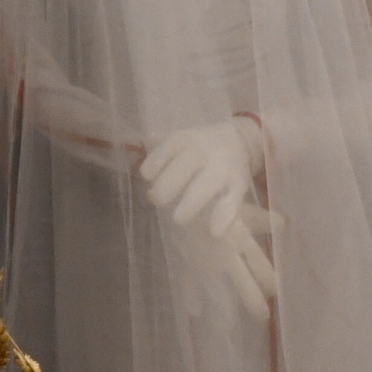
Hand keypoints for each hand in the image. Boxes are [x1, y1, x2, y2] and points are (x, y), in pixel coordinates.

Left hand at [139, 117, 261, 237]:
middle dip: (167, 186)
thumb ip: (158, 145)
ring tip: (178, 219)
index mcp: (184, 139)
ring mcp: (222, 169)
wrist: (238, 141)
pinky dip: (223, 218)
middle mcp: (202, 152)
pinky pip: (231, 202)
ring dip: (190, 204)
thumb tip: (132, 147)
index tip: (146, 176)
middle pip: (183, 168)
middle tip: (156, 200)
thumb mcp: (179, 138)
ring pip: (205, 186)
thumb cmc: (198, 145)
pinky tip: (214, 232)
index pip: (167, 148)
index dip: (155, 162)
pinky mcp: (239, 186)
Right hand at [171, 203, 278, 320]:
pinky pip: (187, 285)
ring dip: (224, 311)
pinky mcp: (183, 262)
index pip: (263, 270)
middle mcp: (224, 257)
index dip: (273, 283)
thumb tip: (284, 224)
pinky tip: (194, 310)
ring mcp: (203, 263)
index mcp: (240, 240)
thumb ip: (260, 218)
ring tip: (229, 326)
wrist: (173, 191)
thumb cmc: (209, 196)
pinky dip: (191, 299)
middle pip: (245, 288)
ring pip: (218, 294)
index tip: (278, 292)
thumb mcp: (236, 204)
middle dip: (255, 305)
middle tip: (262, 317)